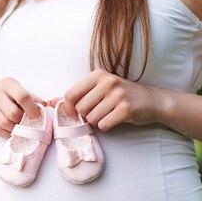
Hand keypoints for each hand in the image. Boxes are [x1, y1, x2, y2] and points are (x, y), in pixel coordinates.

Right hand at [0, 77, 47, 138]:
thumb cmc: (5, 95)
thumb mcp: (17, 92)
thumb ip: (30, 98)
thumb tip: (44, 104)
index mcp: (7, 83)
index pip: (22, 96)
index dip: (32, 109)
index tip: (36, 116)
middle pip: (13, 113)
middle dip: (22, 122)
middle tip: (26, 124)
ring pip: (4, 123)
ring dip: (14, 129)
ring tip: (18, 128)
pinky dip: (5, 133)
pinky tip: (10, 132)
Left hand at [47, 68, 161, 131]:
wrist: (152, 100)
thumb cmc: (121, 95)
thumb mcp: (98, 89)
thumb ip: (75, 95)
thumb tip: (50, 102)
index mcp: (97, 74)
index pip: (70, 95)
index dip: (69, 109)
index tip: (76, 113)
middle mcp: (107, 82)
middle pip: (80, 109)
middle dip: (86, 116)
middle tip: (98, 112)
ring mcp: (118, 94)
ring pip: (92, 118)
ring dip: (97, 122)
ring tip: (108, 114)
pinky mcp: (126, 109)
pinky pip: (104, 125)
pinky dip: (107, 126)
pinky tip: (115, 119)